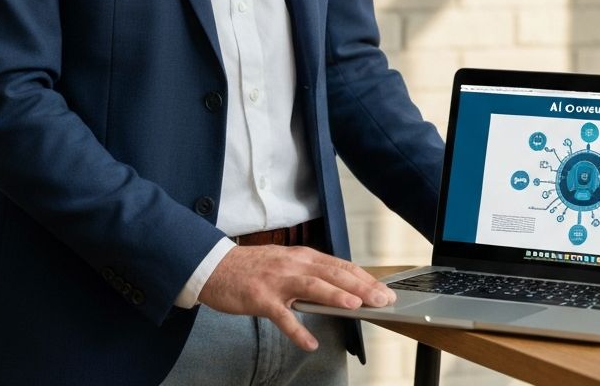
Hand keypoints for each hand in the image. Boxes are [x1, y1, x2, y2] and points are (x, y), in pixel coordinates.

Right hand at [195, 244, 396, 351]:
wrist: (216, 267)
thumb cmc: (253, 268)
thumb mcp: (286, 263)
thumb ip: (309, 273)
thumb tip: (337, 287)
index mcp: (302, 256)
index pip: (339, 265)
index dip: (363, 277)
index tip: (383, 288)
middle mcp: (293, 264)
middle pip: (332, 273)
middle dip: (360, 286)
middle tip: (381, 298)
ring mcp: (277, 280)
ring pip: (312, 286)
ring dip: (336, 295)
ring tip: (356, 306)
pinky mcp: (261, 298)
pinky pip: (282, 316)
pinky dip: (297, 331)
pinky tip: (310, 343)